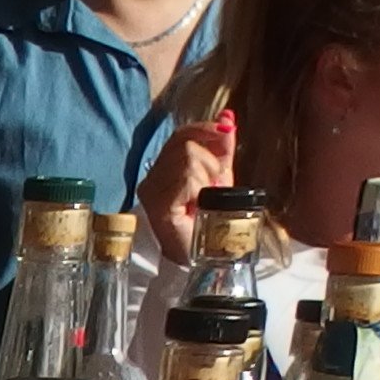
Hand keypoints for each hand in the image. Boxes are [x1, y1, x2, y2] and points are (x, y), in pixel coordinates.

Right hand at [137, 112, 234, 262]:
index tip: (227, 130)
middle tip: (213, 186)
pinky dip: (199, 189)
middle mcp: (151, 179)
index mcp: (163, 171)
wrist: (198, 260)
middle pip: (184, 143)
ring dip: (206, 177)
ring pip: (186, 158)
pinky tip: (196, 205)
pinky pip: (186, 178)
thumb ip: (221, 150)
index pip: (180, 135)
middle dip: (209, 160)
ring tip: (203, 199)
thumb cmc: (206, 223)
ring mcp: (151, 191)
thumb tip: (228, 119)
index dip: (204, 129)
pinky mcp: (157, 204)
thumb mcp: (218, 179)